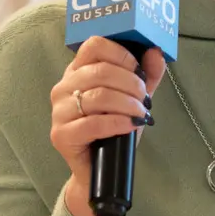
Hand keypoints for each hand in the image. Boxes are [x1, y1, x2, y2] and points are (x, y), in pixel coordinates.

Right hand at [50, 37, 165, 215]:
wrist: (99, 169)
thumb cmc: (114, 128)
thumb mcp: (134, 97)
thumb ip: (147, 75)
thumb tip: (155, 52)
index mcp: (78, 71)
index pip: (94, 45)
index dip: (121, 54)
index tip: (138, 70)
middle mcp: (64, 87)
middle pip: (100, 71)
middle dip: (131, 84)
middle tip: (144, 99)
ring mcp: (59, 111)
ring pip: (98, 96)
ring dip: (127, 104)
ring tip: (140, 114)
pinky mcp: (61, 135)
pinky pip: (92, 123)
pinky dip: (117, 122)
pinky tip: (130, 125)